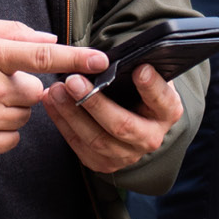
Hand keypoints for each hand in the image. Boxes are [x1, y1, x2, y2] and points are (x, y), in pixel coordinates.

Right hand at [0, 17, 108, 158]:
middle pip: (35, 91)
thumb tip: (49, 40)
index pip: (43, 56)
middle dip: (23, 86)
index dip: (75, 58)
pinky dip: (4, 129)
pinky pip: (13, 138)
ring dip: (13, 108)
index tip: (100, 60)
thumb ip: (11, 31)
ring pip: (25, 115)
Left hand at [41, 64, 183, 172]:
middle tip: (74, 80)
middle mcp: (150, 137)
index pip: (163, 100)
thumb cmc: (136, 89)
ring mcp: (127, 155)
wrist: (131, 117)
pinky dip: (62, 122)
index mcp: (167, 112)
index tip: (139, 69)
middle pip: (122, 125)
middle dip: (95, 103)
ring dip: (72, 114)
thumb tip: (110, 55)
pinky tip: (51, 102)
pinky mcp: (104, 163)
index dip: (151, 86)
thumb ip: (133, 67)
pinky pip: (79, 145)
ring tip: (56, 90)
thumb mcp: (142, 75)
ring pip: (96, 139)